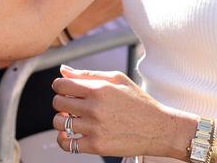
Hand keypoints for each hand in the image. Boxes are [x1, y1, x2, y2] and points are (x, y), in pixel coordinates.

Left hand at [52, 66, 187, 157]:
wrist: (159, 129)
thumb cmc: (139, 102)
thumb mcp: (117, 80)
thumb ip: (88, 74)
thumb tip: (63, 71)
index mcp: (98, 89)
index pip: (60, 85)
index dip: (60, 87)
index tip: (66, 91)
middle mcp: (94, 108)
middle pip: (57, 103)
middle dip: (61, 102)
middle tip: (72, 106)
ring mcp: (95, 128)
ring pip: (59, 122)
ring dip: (62, 120)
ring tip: (73, 119)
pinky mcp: (97, 146)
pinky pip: (66, 143)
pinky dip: (63, 140)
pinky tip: (70, 135)